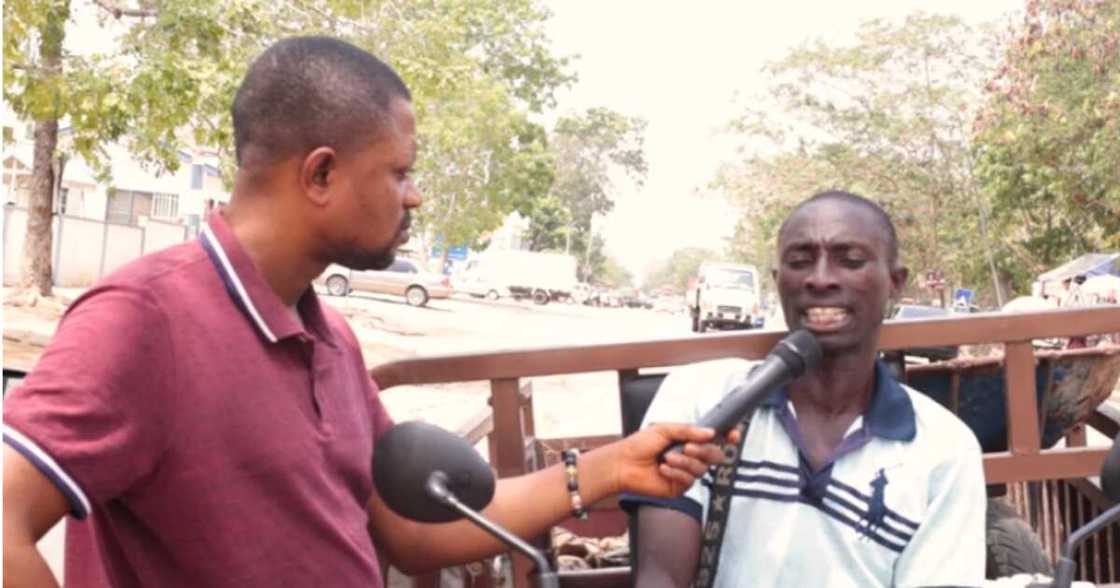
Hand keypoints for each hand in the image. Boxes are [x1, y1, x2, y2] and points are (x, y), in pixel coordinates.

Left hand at [613, 423, 738, 497]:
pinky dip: (677, 473)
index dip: (727, 437)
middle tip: (688, 448)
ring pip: (702, 469)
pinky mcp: (680, 487)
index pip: (714, 439)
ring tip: (667, 458)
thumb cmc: (639, 445)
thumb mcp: (664, 429)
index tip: (734, 434)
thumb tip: (711, 433)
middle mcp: (690, 456)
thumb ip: (688, 430)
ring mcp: (686, 472)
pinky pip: (689, 480)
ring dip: (685, 462)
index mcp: (688, 440)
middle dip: (704, 451)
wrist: (623, 464)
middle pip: (714, 455)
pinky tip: (663, 469)